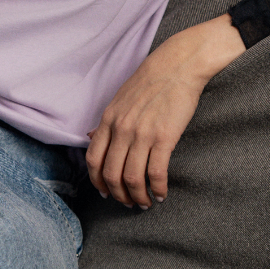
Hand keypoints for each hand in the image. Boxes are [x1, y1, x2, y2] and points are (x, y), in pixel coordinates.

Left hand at [86, 15, 244, 206]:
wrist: (178, 65)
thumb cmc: (150, 80)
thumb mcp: (120, 99)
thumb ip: (106, 122)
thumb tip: (91, 138)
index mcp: (108, 119)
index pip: (93, 160)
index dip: (97, 181)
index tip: (106, 192)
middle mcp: (121, 129)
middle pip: (111, 174)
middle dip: (118, 195)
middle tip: (128, 203)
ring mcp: (142, 134)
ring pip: (132, 178)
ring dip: (138, 197)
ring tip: (145, 203)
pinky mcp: (164, 137)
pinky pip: (156, 173)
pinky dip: (157, 189)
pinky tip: (161, 194)